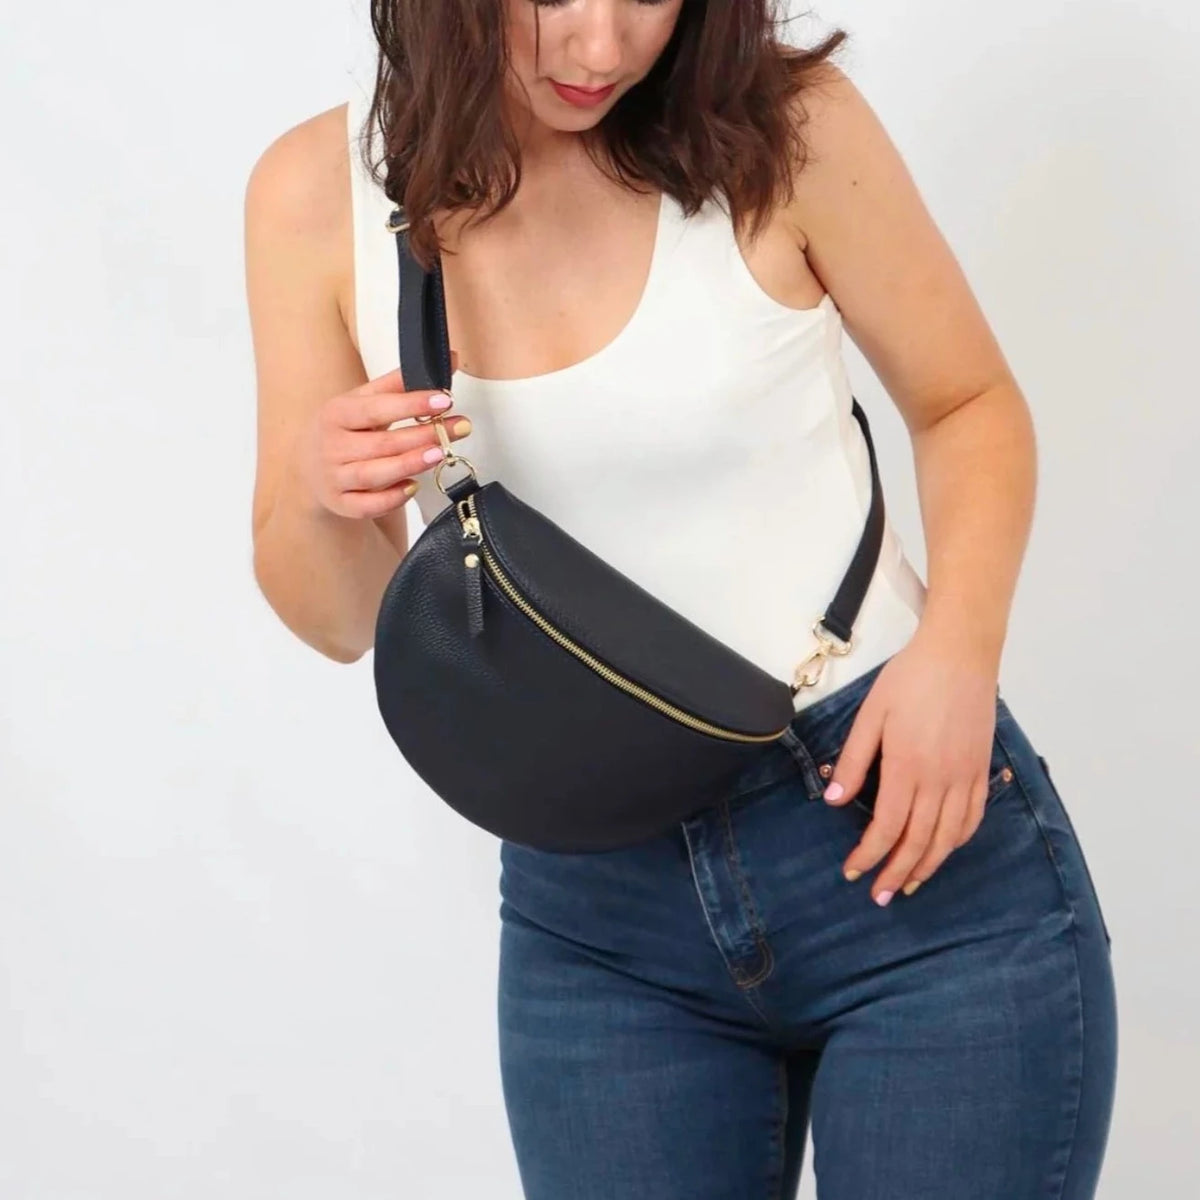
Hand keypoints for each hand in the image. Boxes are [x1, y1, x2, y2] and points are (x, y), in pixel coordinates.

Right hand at [293, 351, 469, 518]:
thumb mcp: (364, 401)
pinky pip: (368, 506)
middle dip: (423, 436)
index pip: (377, 408)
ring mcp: (334, 477)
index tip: (444, 399)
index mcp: (337, 413)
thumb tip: (450, 358)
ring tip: (440, 454)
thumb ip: (403, 382)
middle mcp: (332, 446)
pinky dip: (391, 498)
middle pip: (382, 443)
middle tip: (459, 427)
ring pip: (374, 474)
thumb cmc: (345, 428)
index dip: (411, 404)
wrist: (308, 467)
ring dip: (409, 464)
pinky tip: (413, 486)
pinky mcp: (341, 504)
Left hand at [821, 630, 999, 904]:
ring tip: (909, 884)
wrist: (961, 653)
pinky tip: (945, 850)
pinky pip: (973, 817)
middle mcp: (941, 779)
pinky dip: (958, 841)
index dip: (870, 855)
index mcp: (908, 767)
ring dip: (928, 865)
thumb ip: (854, 760)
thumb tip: (835, 801)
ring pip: (949, 836)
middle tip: (879, 895)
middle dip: (896, 872)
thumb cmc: (910, 679)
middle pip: (919, 841)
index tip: (853, 871)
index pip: (888, 827)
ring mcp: (966, 776)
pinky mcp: (982, 769)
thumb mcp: (871, 715)